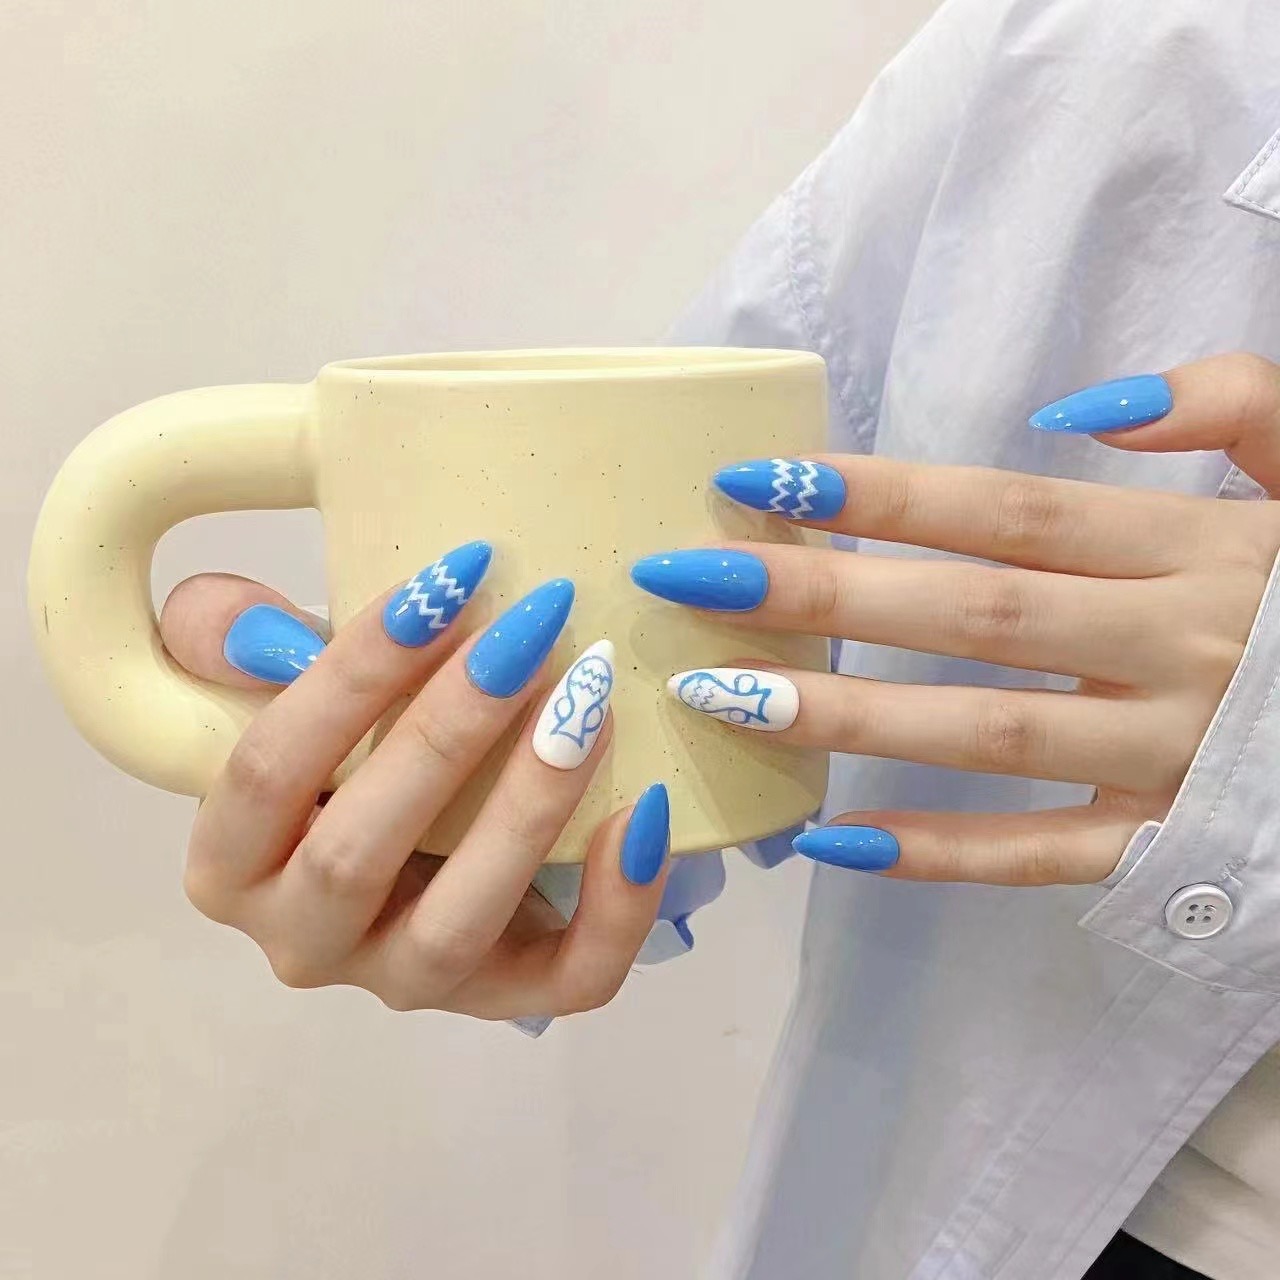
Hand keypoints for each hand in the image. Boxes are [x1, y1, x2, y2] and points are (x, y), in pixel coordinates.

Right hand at [160, 549, 668, 1019]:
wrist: (416, 828)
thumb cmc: (348, 747)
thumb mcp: (284, 685)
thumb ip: (238, 643)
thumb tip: (238, 623)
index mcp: (230, 865)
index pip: (267, 772)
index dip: (352, 673)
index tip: (449, 580)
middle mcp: (304, 940)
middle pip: (358, 851)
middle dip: (449, 730)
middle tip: (532, 628)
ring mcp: (406, 980)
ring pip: (459, 922)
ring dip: (529, 807)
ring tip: (590, 700)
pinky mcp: (505, 997)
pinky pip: (569, 980)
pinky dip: (617, 906)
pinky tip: (647, 810)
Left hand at [633, 354, 1279, 884]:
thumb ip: (1233, 404)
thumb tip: (1079, 401)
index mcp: (1198, 551)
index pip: (1006, 512)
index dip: (878, 494)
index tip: (758, 481)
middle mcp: (1172, 651)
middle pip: (968, 615)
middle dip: (822, 595)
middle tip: (688, 579)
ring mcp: (1166, 760)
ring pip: (984, 735)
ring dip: (847, 720)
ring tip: (721, 698)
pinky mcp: (1168, 847)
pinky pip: (1040, 857)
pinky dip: (939, 853)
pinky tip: (831, 842)